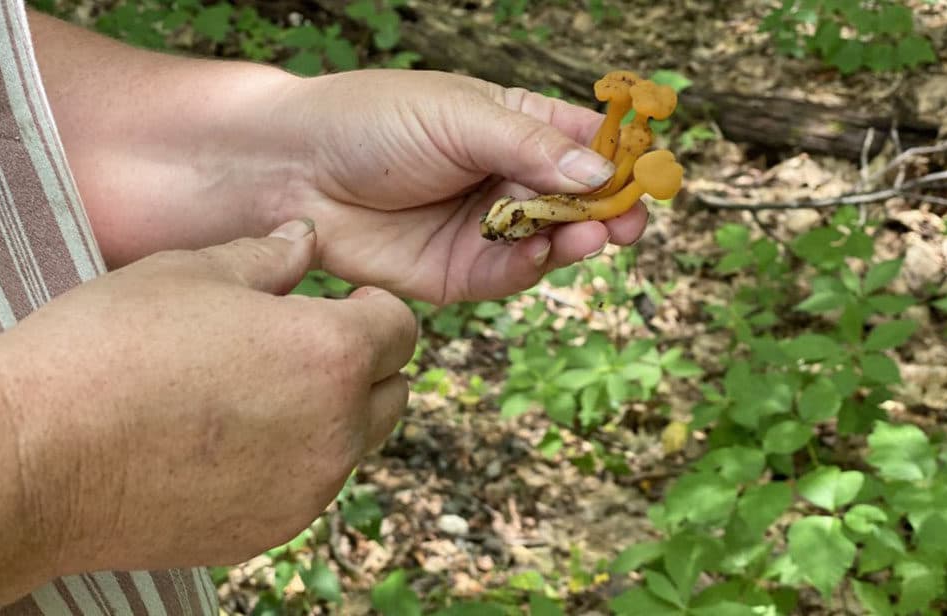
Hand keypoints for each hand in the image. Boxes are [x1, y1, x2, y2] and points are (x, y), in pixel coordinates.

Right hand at [0, 219, 415, 594]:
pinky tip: (231, 441)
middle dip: (364, 364)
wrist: (38, 458)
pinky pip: (309, 486)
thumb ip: (269, 257)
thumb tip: (305, 238)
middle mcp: (336, 431)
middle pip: (392, 392)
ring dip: (331, 414)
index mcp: (330, 354)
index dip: (374, 309)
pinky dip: (293, 461)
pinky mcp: (270, 530)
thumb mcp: (191, 274)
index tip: (342, 304)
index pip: (402, 329)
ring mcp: (307, 490)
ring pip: (353, 442)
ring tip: (260, 392)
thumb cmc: (110, 349)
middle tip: (305, 345)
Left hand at [264, 70, 648, 303]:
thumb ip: (530, 145)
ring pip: (549, 242)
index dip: (619, 158)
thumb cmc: (372, 122)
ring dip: (574, 241)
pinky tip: (539, 252)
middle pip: (576, 201)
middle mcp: (504, 179)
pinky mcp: (458, 273)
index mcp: (512, 126)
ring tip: (587, 235)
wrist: (295, 171)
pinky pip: (508, 276)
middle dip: (606, 212)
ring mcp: (483, 229)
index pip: (583, 142)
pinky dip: (529, 268)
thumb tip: (600, 175)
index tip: (651, 173)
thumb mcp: (458, 116)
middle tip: (628, 222)